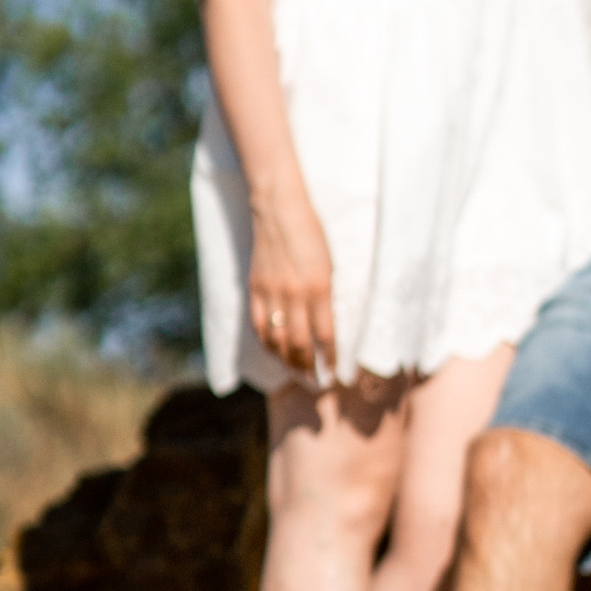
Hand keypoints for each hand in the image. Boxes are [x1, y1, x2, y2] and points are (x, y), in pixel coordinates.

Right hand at [247, 182, 337, 382]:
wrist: (279, 209)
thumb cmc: (313, 234)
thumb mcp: (330, 266)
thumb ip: (327, 298)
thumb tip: (325, 329)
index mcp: (319, 288)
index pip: (325, 336)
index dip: (331, 359)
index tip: (336, 374)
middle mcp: (294, 294)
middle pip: (299, 344)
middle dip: (308, 367)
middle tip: (315, 381)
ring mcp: (271, 292)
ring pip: (277, 339)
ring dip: (287, 360)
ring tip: (296, 372)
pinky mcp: (255, 288)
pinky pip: (258, 325)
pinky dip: (267, 343)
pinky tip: (275, 351)